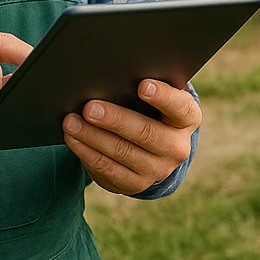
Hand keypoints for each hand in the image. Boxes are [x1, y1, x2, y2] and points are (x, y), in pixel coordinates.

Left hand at [62, 79, 200, 194]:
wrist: (154, 148)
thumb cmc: (151, 108)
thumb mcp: (158, 97)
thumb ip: (147, 86)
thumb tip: (112, 75)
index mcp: (188, 118)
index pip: (180, 107)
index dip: (162, 97)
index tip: (142, 85)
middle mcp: (177, 147)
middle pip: (145, 132)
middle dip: (114, 119)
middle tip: (89, 107)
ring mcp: (158, 170)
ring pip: (122, 152)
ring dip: (92, 136)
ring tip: (71, 122)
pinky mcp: (136, 184)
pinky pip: (108, 169)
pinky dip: (87, 152)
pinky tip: (73, 139)